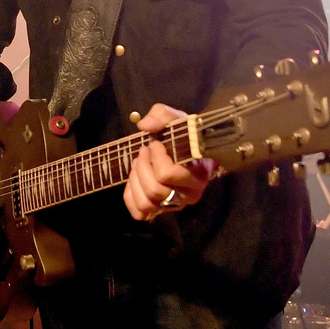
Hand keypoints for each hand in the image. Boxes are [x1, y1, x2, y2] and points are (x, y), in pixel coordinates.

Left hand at [121, 104, 214, 221]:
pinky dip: (131, 196)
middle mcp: (190, 195)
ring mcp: (175, 205)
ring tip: (138, 164)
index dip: (155, 157)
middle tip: (143, 151)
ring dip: (136, 180)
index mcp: (198, 175)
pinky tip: (135, 179)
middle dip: (142, 166)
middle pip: (155, 190)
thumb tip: (144, 125)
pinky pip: (139, 212)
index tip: (155, 143)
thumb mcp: (176, 119)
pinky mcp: (161, 210)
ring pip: (146, 204)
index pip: (168, 174)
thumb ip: (161, 115)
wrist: (186, 148)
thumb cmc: (183, 135)